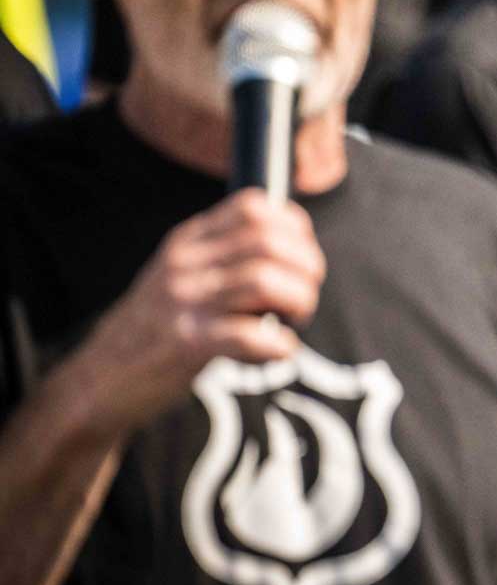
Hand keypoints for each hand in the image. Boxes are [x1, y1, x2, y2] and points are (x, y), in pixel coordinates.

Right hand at [71, 189, 325, 437]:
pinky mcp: (186, 344)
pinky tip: (280, 350)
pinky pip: (249, 334)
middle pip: (269, 242)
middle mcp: (185, 264)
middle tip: (304, 297)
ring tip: (294, 320)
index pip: (252, 206)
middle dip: (306, 268)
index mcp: (189, 241)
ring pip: (265, 281)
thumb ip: (225, 255)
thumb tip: (294, 249)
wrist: (102, 377)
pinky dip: (279, 344)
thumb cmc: (157, 327)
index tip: (302, 256)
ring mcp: (183, 301)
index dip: (294, 227)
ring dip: (299, 301)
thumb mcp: (182, 274)